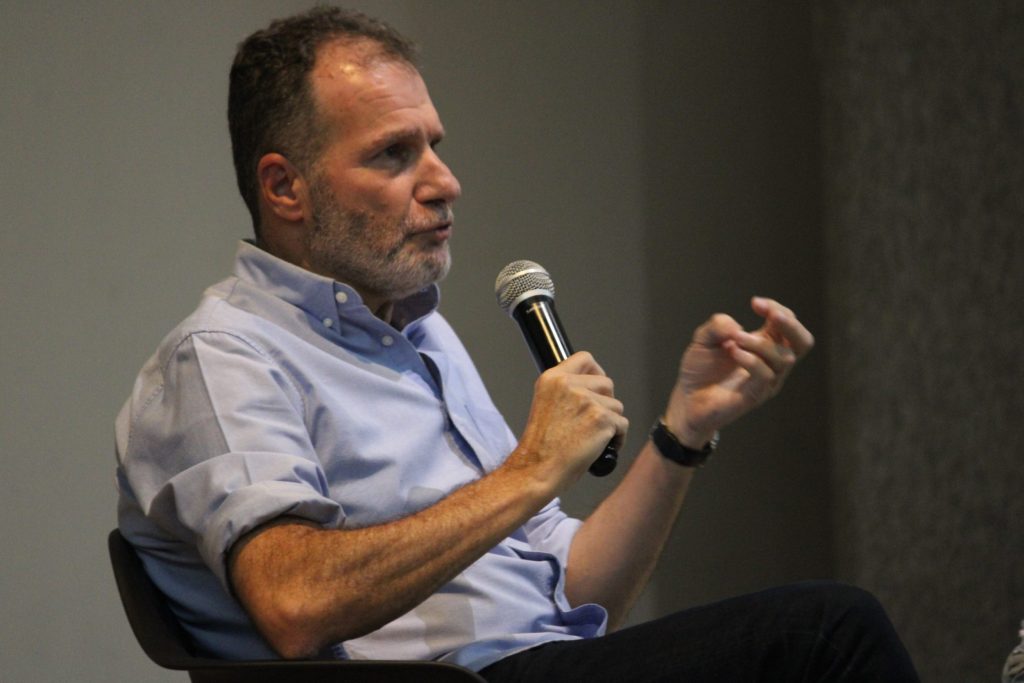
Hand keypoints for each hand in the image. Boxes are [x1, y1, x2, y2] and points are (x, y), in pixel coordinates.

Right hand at [512, 352, 627, 488]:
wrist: (536, 470)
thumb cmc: (541, 447)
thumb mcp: (546, 405)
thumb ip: (565, 392)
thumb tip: (593, 389)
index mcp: (552, 379)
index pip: (585, 358)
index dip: (596, 372)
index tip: (597, 387)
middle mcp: (568, 385)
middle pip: (606, 383)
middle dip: (606, 401)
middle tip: (595, 420)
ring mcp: (586, 400)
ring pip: (616, 405)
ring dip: (611, 422)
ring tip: (593, 438)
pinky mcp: (601, 419)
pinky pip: (622, 425)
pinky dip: (617, 438)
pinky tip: (603, 448)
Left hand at [666, 297, 812, 444]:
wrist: (687, 398)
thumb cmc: (700, 368)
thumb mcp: (703, 338)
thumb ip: (718, 325)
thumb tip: (737, 327)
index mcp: (765, 343)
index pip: (788, 322)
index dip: (776, 308)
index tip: (755, 303)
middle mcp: (771, 362)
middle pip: (803, 342)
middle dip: (791, 324)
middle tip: (771, 315)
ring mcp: (767, 380)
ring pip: (784, 358)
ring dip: (759, 343)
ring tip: (734, 340)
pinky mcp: (756, 395)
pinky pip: (766, 375)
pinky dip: (750, 359)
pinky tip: (732, 352)